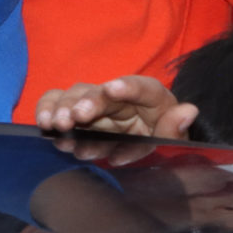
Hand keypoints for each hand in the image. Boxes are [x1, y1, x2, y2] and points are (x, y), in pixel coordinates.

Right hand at [32, 76, 197, 140]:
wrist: (146, 145)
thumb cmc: (162, 137)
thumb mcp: (174, 138)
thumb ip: (175, 128)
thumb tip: (188, 111)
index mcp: (151, 98)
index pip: (143, 88)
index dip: (128, 87)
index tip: (112, 88)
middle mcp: (120, 95)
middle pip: (101, 93)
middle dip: (87, 103)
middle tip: (76, 117)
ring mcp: (96, 103)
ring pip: (76, 96)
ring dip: (64, 109)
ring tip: (57, 126)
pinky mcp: (76, 113)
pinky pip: (57, 104)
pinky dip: (48, 110)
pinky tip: (44, 125)